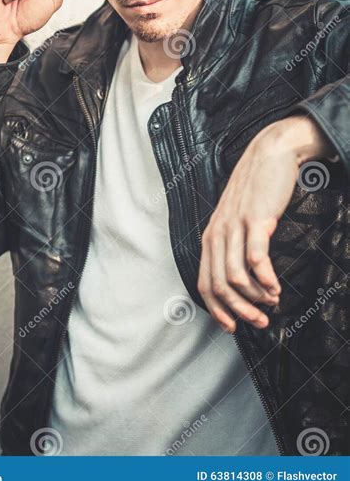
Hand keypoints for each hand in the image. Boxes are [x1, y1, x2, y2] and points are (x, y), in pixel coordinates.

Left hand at [197, 116, 333, 332]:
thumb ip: (235, 244)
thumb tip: (245, 279)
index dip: (216, 309)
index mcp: (210, 235)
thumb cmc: (256, 189)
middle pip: (218, 285)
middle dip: (239, 311)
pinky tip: (275, 287)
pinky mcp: (255, 219)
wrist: (270, 154)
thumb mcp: (236, 218)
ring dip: (255, 298)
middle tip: (259, 322)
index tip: (232, 326)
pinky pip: (256, 258)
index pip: (204, 282)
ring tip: (272, 303)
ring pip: (235, 276)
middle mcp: (218, 233)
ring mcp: (235, 226)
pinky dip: (265, 279)